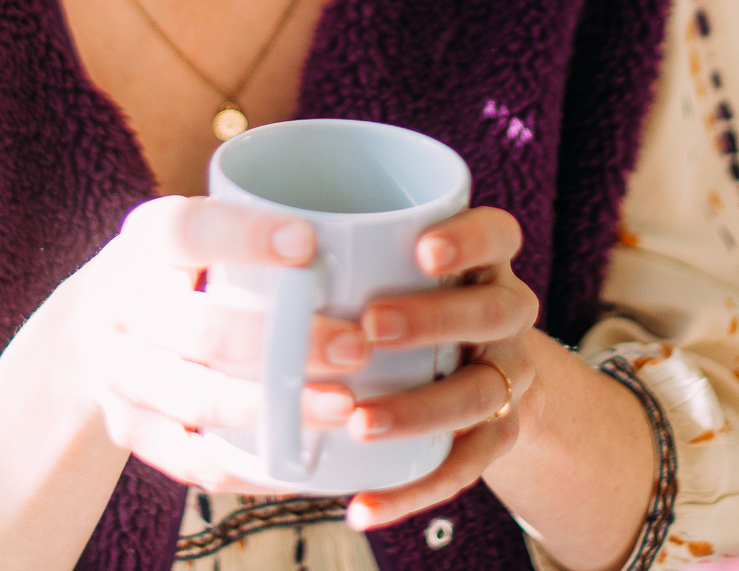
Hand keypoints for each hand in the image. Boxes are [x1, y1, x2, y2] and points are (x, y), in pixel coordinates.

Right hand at [72, 194, 372, 491]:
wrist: (94, 328)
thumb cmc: (185, 270)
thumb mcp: (201, 233)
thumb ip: (262, 233)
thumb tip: (383, 235)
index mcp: (142, 243)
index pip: (184, 232)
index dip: (243, 238)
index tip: (310, 243)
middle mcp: (117, 307)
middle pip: (197, 329)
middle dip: (281, 342)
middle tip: (360, 346)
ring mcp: (117, 376)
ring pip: (195, 399)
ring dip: (273, 408)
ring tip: (344, 408)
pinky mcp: (128, 432)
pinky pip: (190, 461)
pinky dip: (249, 466)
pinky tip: (305, 464)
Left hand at [342, 206, 539, 529]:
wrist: (479, 364)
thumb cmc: (403, 297)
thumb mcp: (391, 262)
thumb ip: (341, 254)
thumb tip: (232, 253)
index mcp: (481, 261)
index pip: (498, 234)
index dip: (468, 239)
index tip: (421, 250)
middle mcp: (505, 314)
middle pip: (493, 312)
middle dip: (434, 319)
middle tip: (370, 326)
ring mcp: (506, 376)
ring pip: (480, 394)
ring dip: (420, 409)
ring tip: (362, 421)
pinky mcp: (495, 435)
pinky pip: (464, 467)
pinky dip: (411, 489)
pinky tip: (362, 504)